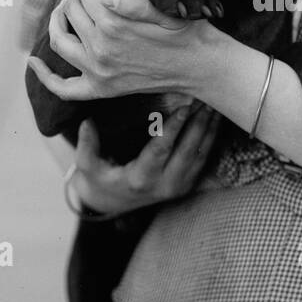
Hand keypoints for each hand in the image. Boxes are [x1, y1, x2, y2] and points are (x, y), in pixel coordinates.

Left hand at [27, 0, 211, 101]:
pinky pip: (64, 87)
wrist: (200, 66)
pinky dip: (45, 76)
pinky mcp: (101, 89)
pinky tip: (32, 63)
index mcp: (113, 23)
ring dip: (58, 20)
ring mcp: (97, 71)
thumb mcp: (163, 7)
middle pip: (72, 10)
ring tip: (66, 9)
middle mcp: (100, 48)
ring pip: (60, 41)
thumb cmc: (186, 31)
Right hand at [70, 108, 222, 216]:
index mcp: (140, 180)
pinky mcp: (188, 184)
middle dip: (199, 124)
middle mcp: (164, 186)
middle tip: (205, 99)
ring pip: (201, 155)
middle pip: (187, 151)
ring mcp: (179, 187)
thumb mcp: (87, 167)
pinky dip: (211, 138)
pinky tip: (215, 119)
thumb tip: (87, 123)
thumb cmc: (100, 179)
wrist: (114, 203)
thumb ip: (86, 146)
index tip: (184, 108)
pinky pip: (204, 159)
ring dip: (209, 129)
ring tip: (215, 104)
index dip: (173, 129)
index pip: (160, 150)